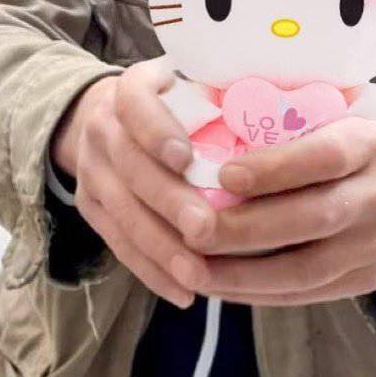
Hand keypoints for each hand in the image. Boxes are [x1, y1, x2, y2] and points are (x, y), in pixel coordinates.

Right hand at [49, 57, 214, 307]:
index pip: (135, 102)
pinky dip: (151, 272)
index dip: (156, 130)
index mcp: (133, 86)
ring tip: (198, 275)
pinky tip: (183, 293)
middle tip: (204, 228)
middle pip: (131, 166)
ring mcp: (91, 168)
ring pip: (123, 213)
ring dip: (161, 248)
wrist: (115, 119)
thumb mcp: (197, 83)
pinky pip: (118, 244)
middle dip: (168, 201)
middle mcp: (102, 125)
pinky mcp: (89, 206)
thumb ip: (228, 95)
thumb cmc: (180, 101)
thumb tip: (286, 117)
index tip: (185, 157)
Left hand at [174, 119, 375, 304]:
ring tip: (190, 269)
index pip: (326, 156)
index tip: (224, 173)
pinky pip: (305, 295)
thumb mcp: (335, 122)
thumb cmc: (350, 153)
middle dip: (246, 228)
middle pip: (315, 217)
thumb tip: (206, 130)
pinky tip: (216, 286)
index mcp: (369, 144)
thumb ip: (287, 125)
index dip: (277, 167)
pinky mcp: (366, 282)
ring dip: (241, 274)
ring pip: (306, 269)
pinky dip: (255, 292)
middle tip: (191, 229)